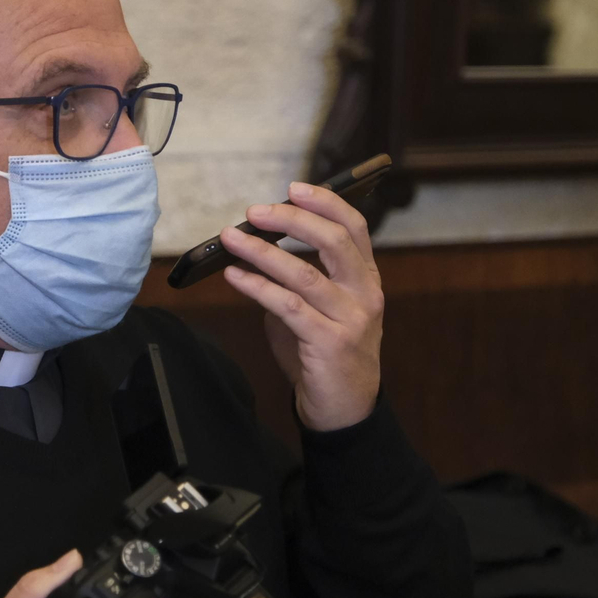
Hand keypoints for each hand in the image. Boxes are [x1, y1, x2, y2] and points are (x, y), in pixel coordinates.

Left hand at [219, 181, 383, 431]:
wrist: (345, 409)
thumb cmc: (326, 354)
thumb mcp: (318, 309)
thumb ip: (296, 281)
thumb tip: (253, 252)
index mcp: (366, 279)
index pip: (354, 228)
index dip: (325, 203)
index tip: (294, 188)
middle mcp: (364, 294)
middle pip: (333, 241)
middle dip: (291, 220)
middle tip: (254, 211)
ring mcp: (351, 319)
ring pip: (304, 273)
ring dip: (261, 252)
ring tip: (231, 239)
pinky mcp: (329, 342)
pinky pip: (287, 306)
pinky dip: (257, 287)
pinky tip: (234, 276)